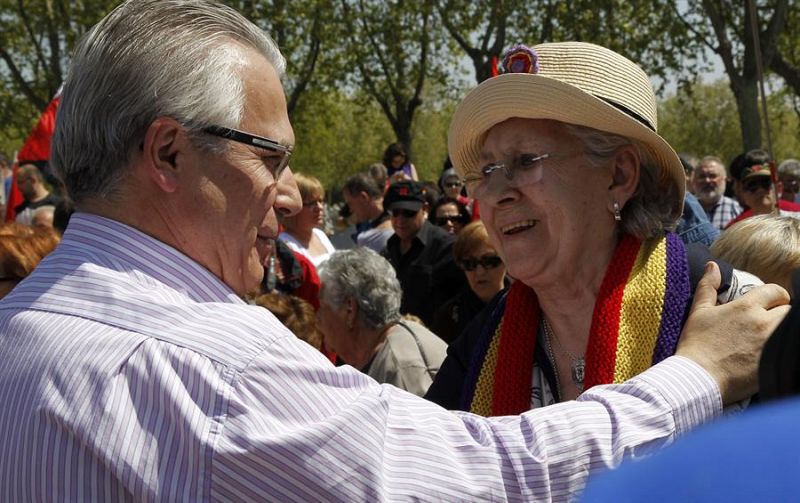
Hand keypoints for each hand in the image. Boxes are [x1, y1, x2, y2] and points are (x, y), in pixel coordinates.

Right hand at [676, 261, 789, 404]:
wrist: (698, 377)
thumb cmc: (696, 344)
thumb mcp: (698, 312)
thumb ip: (707, 287)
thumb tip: (712, 266)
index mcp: (746, 307)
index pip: (776, 291)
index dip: (774, 296)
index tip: (768, 303)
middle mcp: (764, 322)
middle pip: (789, 311)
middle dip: (781, 313)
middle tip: (768, 322)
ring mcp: (772, 344)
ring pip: (790, 329)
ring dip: (782, 330)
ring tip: (770, 337)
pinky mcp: (774, 362)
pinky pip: (788, 350)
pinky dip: (782, 348)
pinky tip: (771, 353)